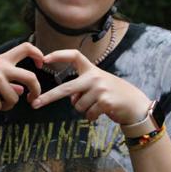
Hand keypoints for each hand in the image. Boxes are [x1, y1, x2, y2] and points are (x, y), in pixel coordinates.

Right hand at [0, 42, 43, 111]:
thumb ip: (6, 80)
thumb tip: (20, 91)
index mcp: (2, 59)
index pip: (26, 47)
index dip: (38, 53)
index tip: (41, 62)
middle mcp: (2, 67)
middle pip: (31, 77)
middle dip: (36, 91)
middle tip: (32, 99)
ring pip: (14, 98)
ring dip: (7, 105)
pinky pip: (0, 105)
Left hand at [30, 49, 149, 123]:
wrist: (135, 104)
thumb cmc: (113, 94)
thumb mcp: (98, 85)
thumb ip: (82, 88)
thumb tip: (71, 99)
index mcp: (92, 69)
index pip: (74, 56)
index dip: (59, 55)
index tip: (45, 58)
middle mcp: (94, 77)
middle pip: (65, 88)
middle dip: (48, 97)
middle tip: (35, 104)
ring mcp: (99, 89)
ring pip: (77, 106)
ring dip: (84, 110)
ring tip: (98, 105)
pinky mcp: (104, 102)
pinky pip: (87, 114)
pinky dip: (92, 116)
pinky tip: (103, 111)